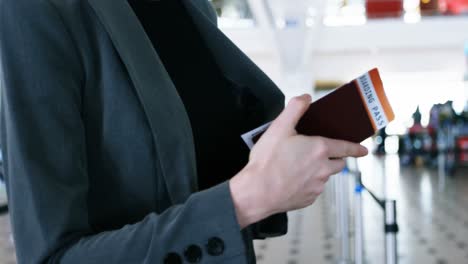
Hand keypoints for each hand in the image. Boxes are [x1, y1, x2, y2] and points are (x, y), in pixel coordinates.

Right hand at [230, 94, 367, 227]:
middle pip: (338, 163)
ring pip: (324, 177)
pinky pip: (313, 189)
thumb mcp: (278, 127)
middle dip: (335, 158)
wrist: (256, 192)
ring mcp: (316, 186)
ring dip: (318, 171)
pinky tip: (291, 179)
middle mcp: (322, 169)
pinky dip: (307, 184)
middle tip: (318, 154)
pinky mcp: (308, 199)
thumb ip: (295, 108)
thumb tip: (306, 98)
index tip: (363, 150)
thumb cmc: (266, 161)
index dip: (356, 148)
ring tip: (296, 166)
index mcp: (319, 149)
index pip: (346, 148)